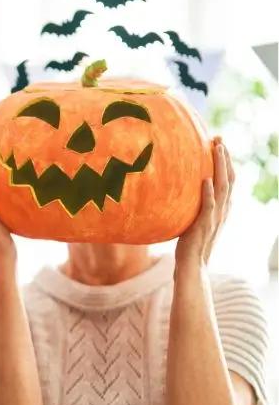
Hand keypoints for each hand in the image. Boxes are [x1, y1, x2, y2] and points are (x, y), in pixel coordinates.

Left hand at [176, 138, 233, 268]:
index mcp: (220, 209)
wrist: (192, 266)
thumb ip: (192, 207)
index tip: (219, 144)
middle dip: (225, 158)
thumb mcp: (192, 221)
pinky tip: (206, 180)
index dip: (225, 162)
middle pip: (228, 179)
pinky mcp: (204, 226)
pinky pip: (209, 207)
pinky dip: (209, 193)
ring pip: (222, 187)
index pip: (227, 181)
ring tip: (217, 149)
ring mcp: (214, 218)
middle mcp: (221, 211)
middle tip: (219, 138)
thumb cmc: (189, 245)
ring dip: (220, 167)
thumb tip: (177, 193)